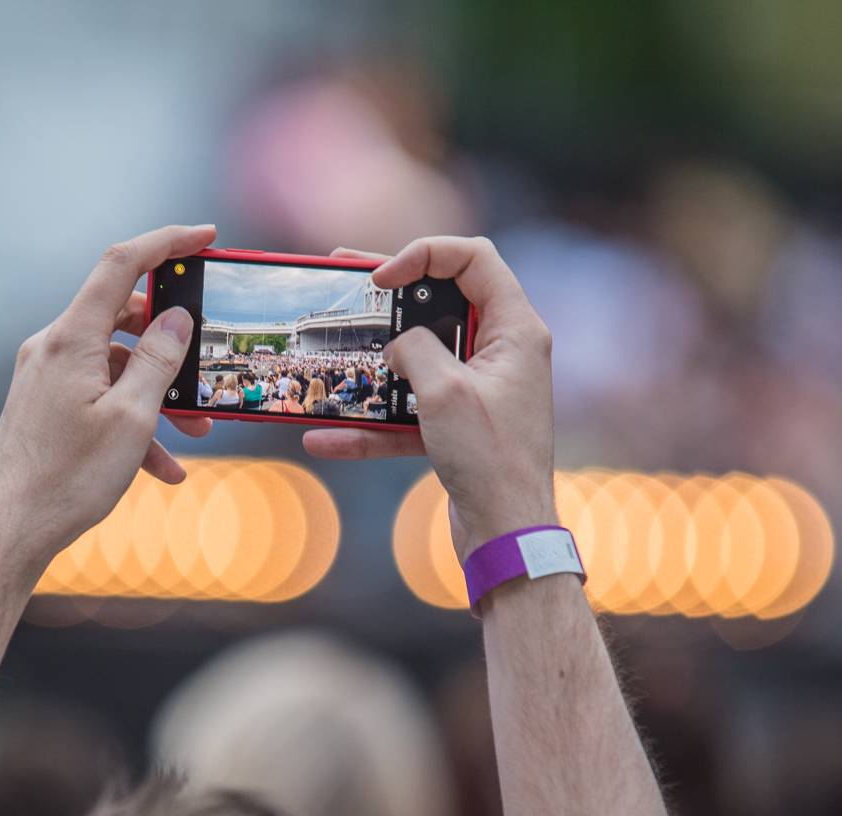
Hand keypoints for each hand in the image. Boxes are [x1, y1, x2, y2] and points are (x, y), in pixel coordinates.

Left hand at [0, 224, 214, 564]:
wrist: (9, 532)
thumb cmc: (67, 480)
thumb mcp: (131, 418)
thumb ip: (158, 361)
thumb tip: (176, 318)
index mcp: (70, 340)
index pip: (121, 265)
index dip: (165, 242)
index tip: (205, 237)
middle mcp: (52, 348)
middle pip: (123, 318)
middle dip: (172, 346)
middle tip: (208, 371)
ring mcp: (46, 376)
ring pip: (117, 367)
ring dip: (159, 396)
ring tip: (194, 435)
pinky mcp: (45, 405)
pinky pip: (100, 398)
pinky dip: (133, 423)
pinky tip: (162, 467)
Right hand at [302, 238, 556, 557]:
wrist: (507, 534)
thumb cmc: (491, 459)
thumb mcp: (445, 391)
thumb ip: (414, 349)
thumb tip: (398, 347)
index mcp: (516, 330)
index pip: (474, 259)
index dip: (425, 254)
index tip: (381, 279)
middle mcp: (503, 352)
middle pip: (443, 301)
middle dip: (391, 294)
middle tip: (346, 279)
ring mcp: (480, 390)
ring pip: (420, 358)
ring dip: (376, 358)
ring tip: (330, 345)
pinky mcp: (460, 426)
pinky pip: (411, 411)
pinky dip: (373, 422)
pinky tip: (326, 436)